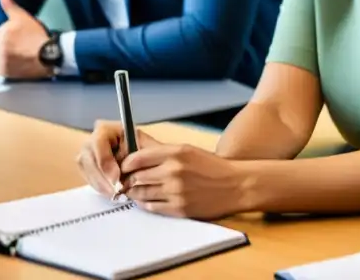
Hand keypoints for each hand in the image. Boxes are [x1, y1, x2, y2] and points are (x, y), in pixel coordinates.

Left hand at [0, 0, 50, 79]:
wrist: (46, 56)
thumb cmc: (35, 35)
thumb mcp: (23, 18)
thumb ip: (10, 7)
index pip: (0, 34)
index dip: (9, 36)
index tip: (20, 38)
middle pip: (0, 46)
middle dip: (8, 46)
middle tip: (23, 47)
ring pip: (1, 57)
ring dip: (7, 57)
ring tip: (23, 56)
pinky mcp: (3, 73)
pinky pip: (1, 70)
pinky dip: (8, 68)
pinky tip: (19, 64)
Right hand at [76, 120, 161, 197]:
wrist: (144, 159)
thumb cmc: (147, 151)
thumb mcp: (146, 149)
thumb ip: (135, 156)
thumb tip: (124, 167)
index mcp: (107, 129)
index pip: (99, 142)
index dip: (106, 161)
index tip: (116, 177)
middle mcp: (93, 139)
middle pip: (90, 158)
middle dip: (103, 177)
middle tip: (116, 190)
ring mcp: (87, 153)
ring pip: (88, 170)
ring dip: (102, 184)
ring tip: (116, 194)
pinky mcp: (86, 167)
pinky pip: (88, 178)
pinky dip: (100, 187)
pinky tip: (111, 192)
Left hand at [120, 144, 248, 218]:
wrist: (236, 185)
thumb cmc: (212, 167)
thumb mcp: (189, 151)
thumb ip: (162, 152)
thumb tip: (134, 156)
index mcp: (177, 153)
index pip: (137, 158)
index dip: (126, 164)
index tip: (124, 167)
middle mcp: (174, 171)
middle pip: (135, 177)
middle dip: (129, 180)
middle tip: (128, 181)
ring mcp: (175, 191)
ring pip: (140, 194)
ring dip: (136, 193)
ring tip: (139, 190)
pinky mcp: (178, 208)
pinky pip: (151, 207)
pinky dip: (146, 204)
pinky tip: (150, 199)